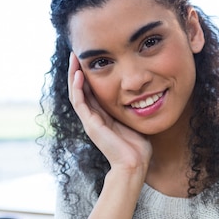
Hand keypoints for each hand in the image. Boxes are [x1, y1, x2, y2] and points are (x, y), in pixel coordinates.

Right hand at [68, 52, 151, 175]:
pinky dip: (78, 88)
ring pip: (76, 94)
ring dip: (74, 76)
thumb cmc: (138, 147)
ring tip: (74, 58)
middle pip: (81, 90)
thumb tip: (144, 94)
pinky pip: (80, 103)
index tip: (91, 59)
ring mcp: (90, 121)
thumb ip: (133, 108)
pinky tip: (79, 75)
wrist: (134, 164)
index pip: (91, 92)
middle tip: (77, 53)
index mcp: (103, 117)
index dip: (89, 75)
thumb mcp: (135, 120)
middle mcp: (93, 118)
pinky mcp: (90, 125)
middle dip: (78, 71)